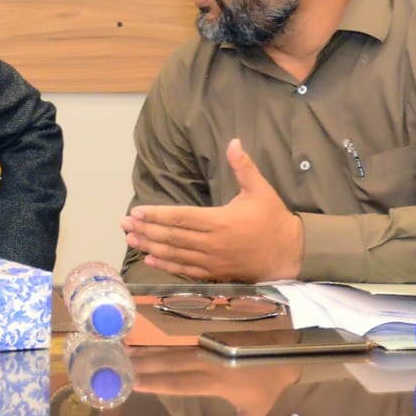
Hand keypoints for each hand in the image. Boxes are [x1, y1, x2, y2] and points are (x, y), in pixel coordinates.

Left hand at [123, 139, 303, 281]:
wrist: (290, 253)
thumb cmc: (273, 219)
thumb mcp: (260, 189)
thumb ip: (243, 167)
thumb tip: (234, 141)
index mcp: (220, 221)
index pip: (181, 218)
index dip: (157, 215)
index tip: (136, 211)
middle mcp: (212, 243)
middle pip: (172, 237)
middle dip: (146, 230)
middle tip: (124, 224)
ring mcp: (212, 260)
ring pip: (175, 254)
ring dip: (150, 247)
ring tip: (130, 239)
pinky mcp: (215, 273)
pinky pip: (186, 270)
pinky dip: (166, 266)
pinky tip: (150, 260)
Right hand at [132, 349, 301, 415]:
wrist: (284, 353)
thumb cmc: (266, 386)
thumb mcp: (253, 415)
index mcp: (214, 381)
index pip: (179, 383)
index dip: (156, 382)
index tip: (134, 382)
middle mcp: (205, 362)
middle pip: (168, 364)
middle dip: (143, 365)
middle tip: (118, 366)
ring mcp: (204, 348)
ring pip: (170, 351)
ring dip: (146, 353)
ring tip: (123, 353)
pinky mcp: (205, 340)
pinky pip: (176, 344)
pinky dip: (157, 345)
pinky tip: (142, 345)